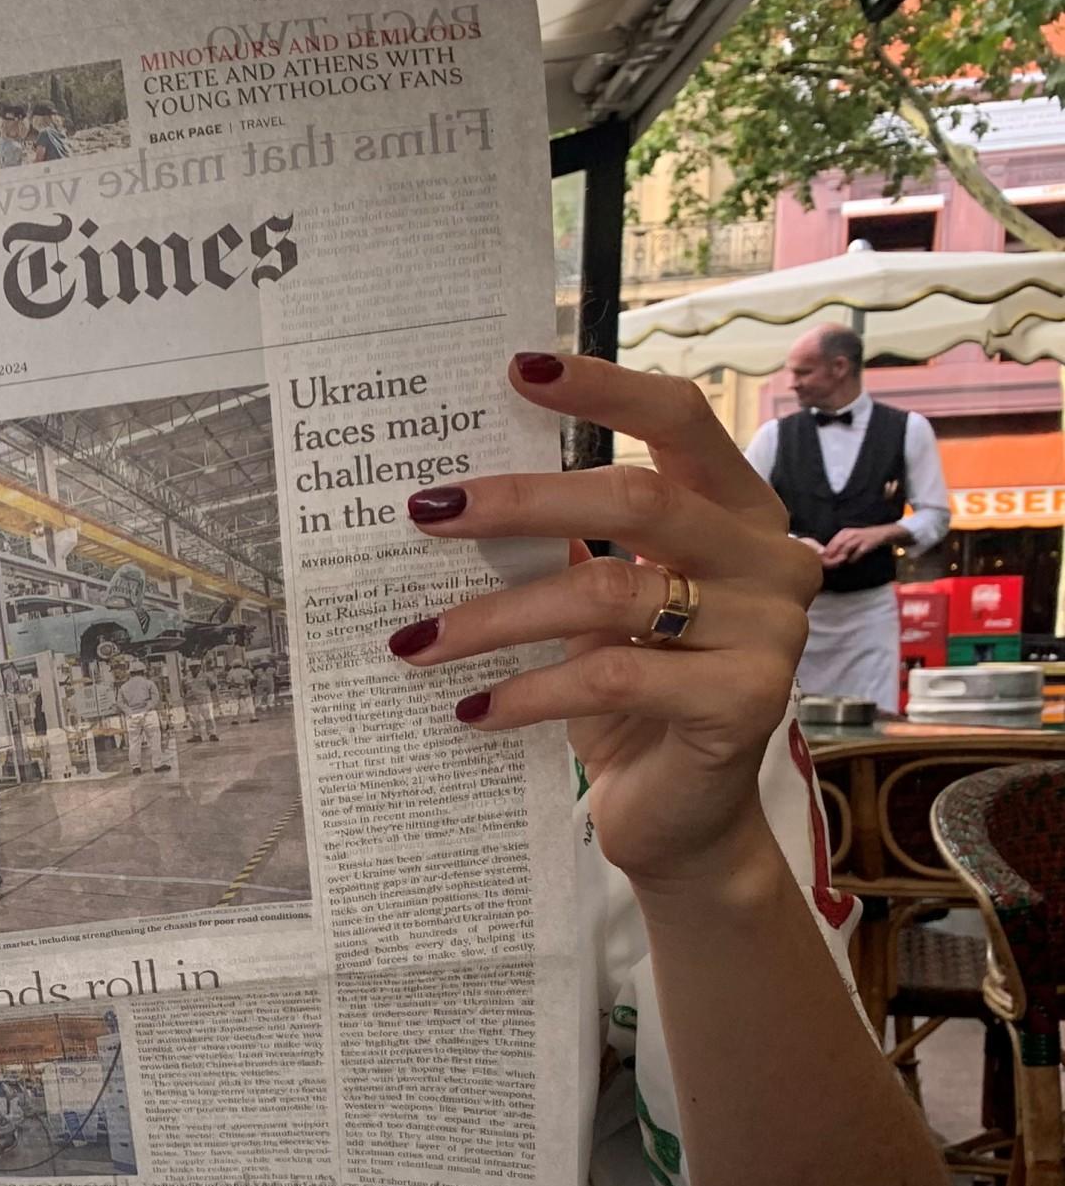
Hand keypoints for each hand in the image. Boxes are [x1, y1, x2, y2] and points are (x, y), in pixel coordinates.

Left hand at [389, 354, 817, 890]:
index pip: (682, 420)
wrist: (681, 817)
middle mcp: (769, 559)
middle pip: (636, 498)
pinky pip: (612, 677)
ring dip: (493, 617)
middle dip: (517, 500)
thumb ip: (567, 544)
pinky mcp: (745, 702)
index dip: (603, 389)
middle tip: (423, 511)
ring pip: (609, 593)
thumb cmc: (635, 699)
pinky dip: (527, 690)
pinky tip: (471, 708)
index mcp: (739, 513)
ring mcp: (768, 631)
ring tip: (416, 641)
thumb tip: (461, 488)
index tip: (515, 368)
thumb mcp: (601, 610)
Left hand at [822, 521, 897, 563]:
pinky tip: (851, 562)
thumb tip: (826, 558)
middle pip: (837, 546)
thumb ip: (838, 547)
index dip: (826, 554)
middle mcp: (850, 534)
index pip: (831, 543)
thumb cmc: (863, 538)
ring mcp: (859, 538)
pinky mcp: (867, 544)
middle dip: (831, 557)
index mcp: (843, 533)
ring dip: (841, 558)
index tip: (823, 562)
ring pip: (846, 549)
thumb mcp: (849, 540)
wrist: (882, 533)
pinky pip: (857, 552)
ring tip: (838, 564)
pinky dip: (853, 558)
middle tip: (828, 566)